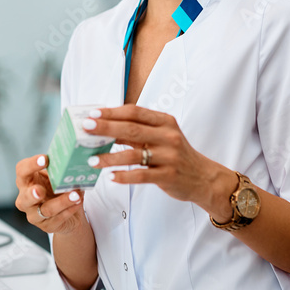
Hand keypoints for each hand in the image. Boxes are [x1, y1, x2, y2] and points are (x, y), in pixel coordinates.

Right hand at [14, 154, 84, 235]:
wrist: (69, 214)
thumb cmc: (59, 190)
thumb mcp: (58, 177)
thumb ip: (60, 169)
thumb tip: (74, 158)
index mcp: (27, 181)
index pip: (22, 170)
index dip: (31, 164)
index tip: (45, 158)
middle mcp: (26, 199)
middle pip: (25, 197)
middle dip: (32, 194)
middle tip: (40, 190)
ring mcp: (35, 215)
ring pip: (46, 210)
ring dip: (62, 202)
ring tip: (75, 195)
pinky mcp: (46, 226)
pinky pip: (58, 219)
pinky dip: (70, 210)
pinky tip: (78, 203)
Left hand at [83, 104, 233, 215]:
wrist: (203, 178)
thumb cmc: (176, 155)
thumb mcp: (162, 137)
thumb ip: (138, 132)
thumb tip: (106, 128)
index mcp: (165, 122)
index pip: (135, 112)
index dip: (113, 112)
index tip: (93, 113)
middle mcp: (168, 136)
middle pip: (132, 129)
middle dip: (106, 128)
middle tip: (86, 128)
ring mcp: (169, 156)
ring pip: (134, 154)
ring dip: (110, 157)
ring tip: (91, 159)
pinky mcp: (169, 175)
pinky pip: (142, 175)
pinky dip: (125, 176)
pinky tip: (111, 177)